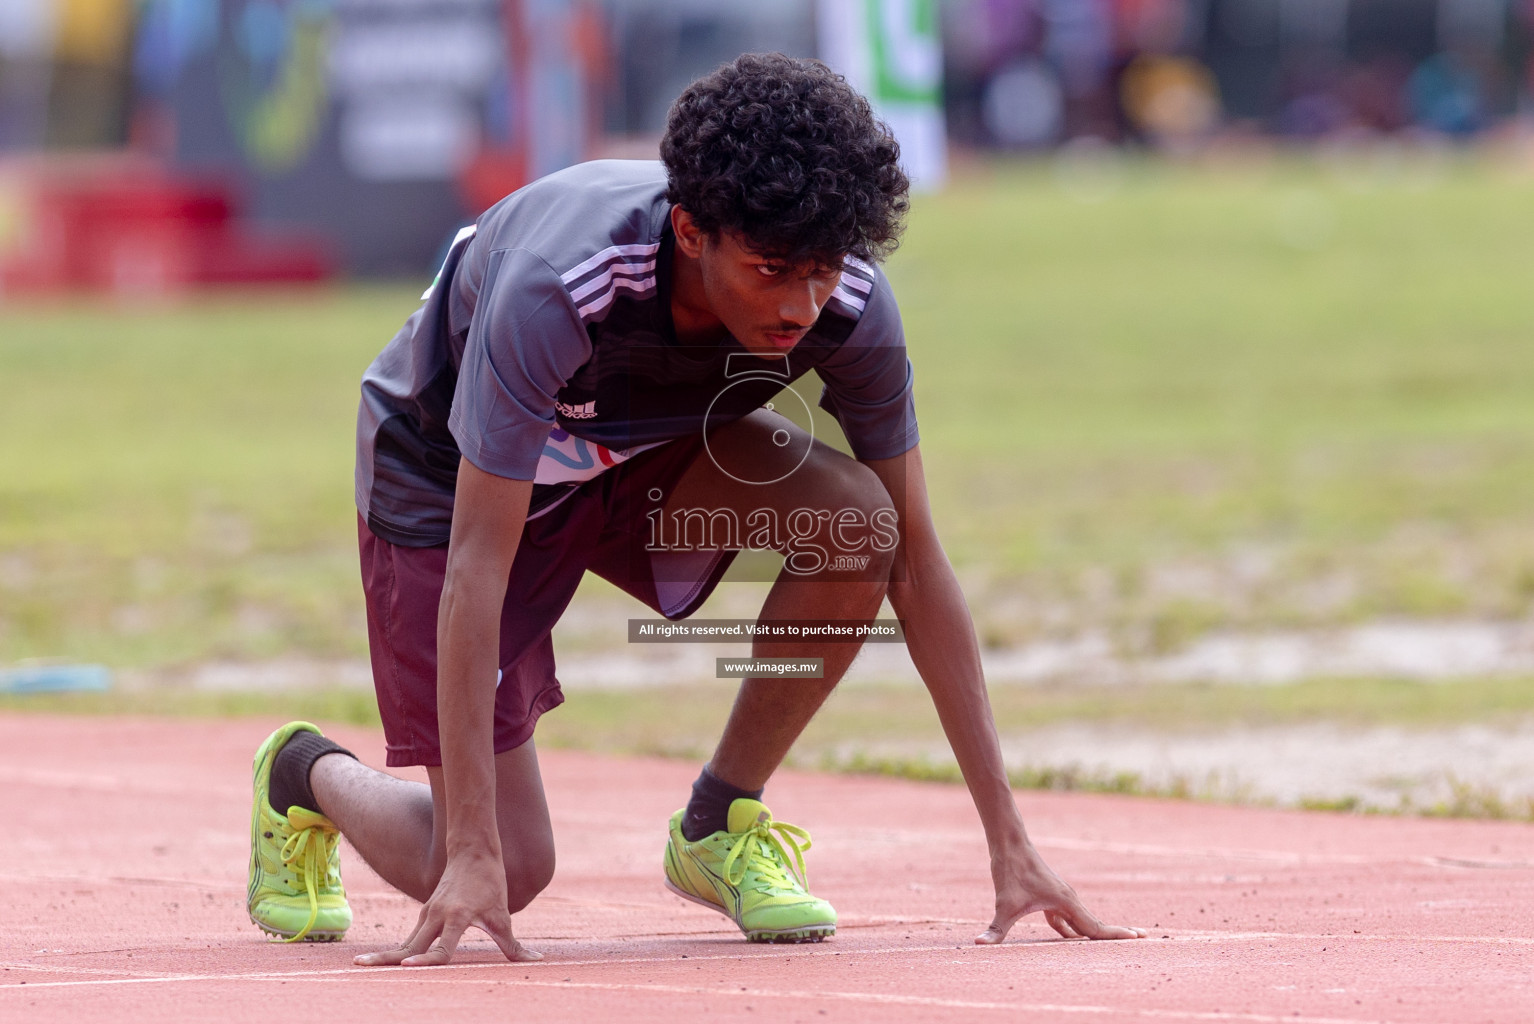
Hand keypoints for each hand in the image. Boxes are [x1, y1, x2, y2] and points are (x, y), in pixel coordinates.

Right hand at [355, 850, 540, 966]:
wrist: (474, 850)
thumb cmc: (491, 882)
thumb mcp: (503, 915)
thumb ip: (513, 945)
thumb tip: (534, 961)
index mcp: (457, 917)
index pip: (440, 947)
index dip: (426, 961)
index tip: (408, 969)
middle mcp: (437, 915)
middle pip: (410, 944)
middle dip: (387, 958)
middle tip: (362, 966)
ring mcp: (428, 913)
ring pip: (407, 940)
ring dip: (387, 954)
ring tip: (362, 965)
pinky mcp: (426, 913)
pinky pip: (412, 936)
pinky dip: (399, 949)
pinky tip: (385, 960)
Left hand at [976, 845, 1146, 944]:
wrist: (1009, 844)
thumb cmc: (1010, 872)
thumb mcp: (1003, 904)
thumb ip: (995, 929)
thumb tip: (979, 944)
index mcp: (1065, 902)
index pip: (1094, 926)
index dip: (1115, 935)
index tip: (1139, 938)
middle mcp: (1068, 899)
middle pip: (1094, 924)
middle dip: (1114, 935)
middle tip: (1141, 940)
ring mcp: (1060, 897)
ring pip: (1081, 920)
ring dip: (1094, 933)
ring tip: (1111, 945)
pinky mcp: (1049, 896)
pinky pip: (1066, 918)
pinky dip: (1072, 929)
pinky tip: (1070, 940)